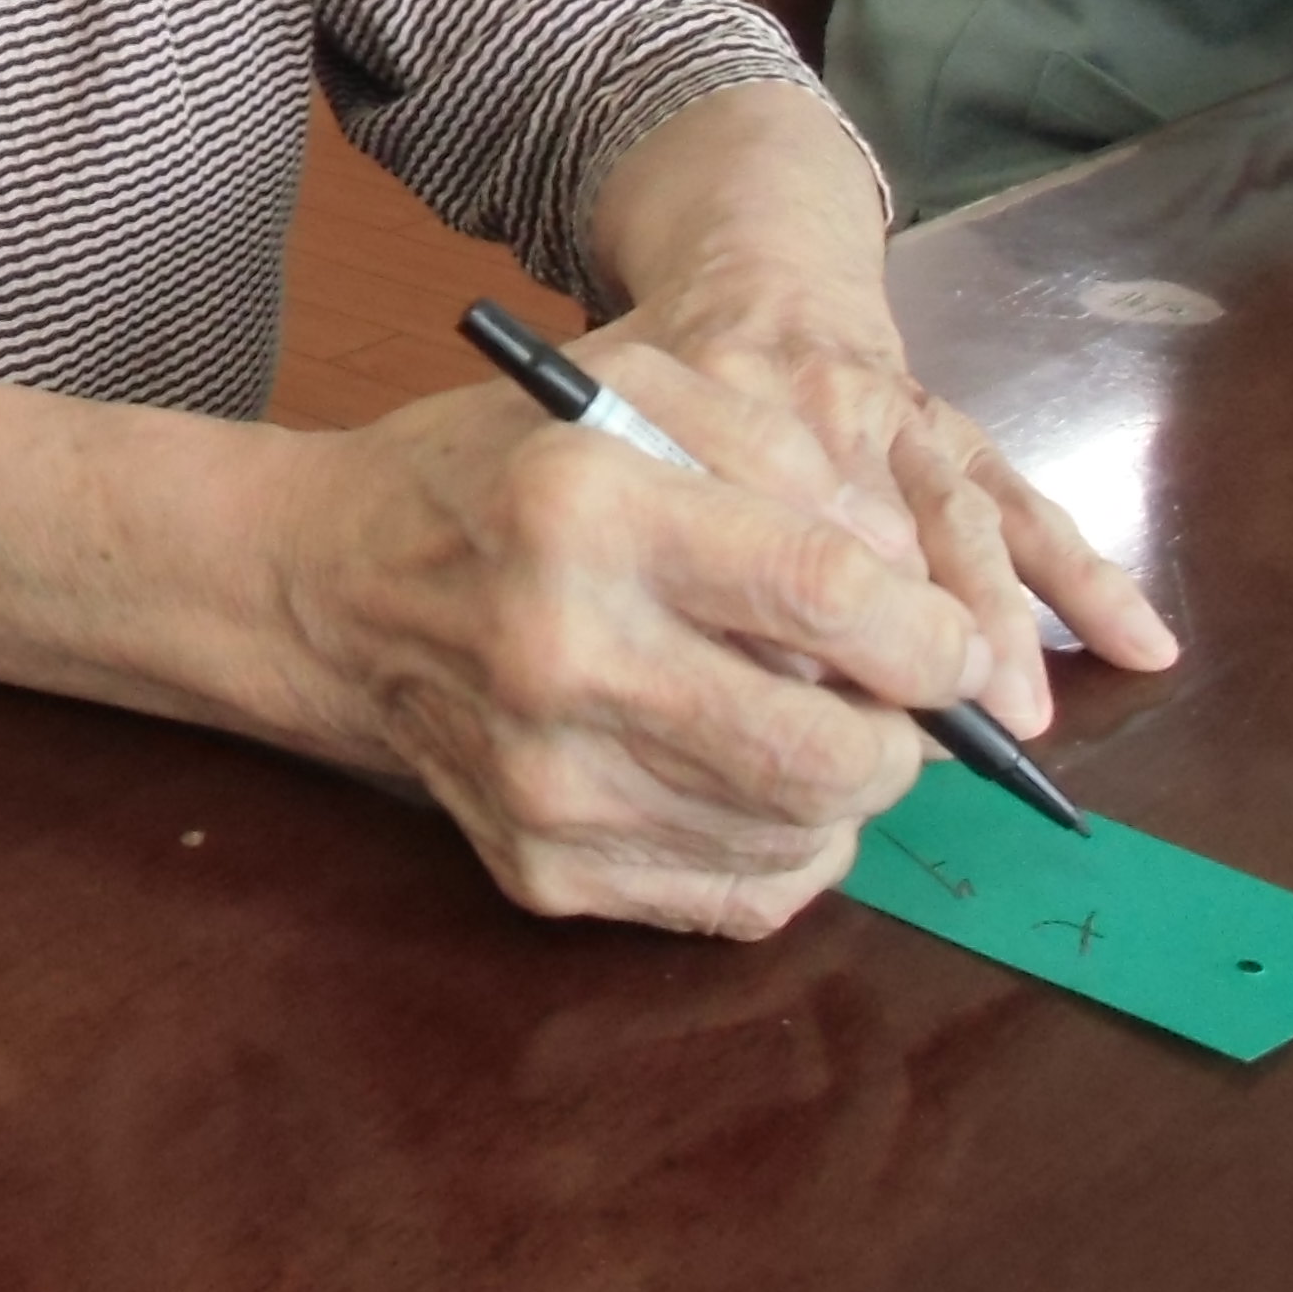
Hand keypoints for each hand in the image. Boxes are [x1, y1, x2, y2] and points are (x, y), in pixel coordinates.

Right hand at [280, 348, 1000, 938]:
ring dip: (846, 789)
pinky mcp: (545, 870)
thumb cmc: (502, 477)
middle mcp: (559, 658)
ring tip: (812, 722)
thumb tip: (913, 580)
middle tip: (900, 699)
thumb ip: (785, 455)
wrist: (339, 589)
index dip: (930, 630)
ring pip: (797, 837)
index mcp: (583, 512)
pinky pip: (737, 897)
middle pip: (824, 752)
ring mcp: (547, 785)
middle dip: (906, 734)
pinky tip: (750, 779)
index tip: (953, 642)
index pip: (823, 594)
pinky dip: (785, 846)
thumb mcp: (632, 395)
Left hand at [591, 274, 1181, 739]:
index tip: (812, 692)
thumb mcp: (619, 425)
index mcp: (718, 408)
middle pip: (871, 532)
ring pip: (958, 524)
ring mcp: (903, 426)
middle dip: (906, 629)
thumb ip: (642, 518)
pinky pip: (1028, 507)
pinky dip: (1086, 578)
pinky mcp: (956, 436)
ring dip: (995, 620)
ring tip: (1025, 712)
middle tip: (937, 723)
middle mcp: (820, 413)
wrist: (754, 280)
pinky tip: (1144, 644)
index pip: (763, 522)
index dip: (790, 607)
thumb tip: (723, 665)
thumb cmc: (671, 388)